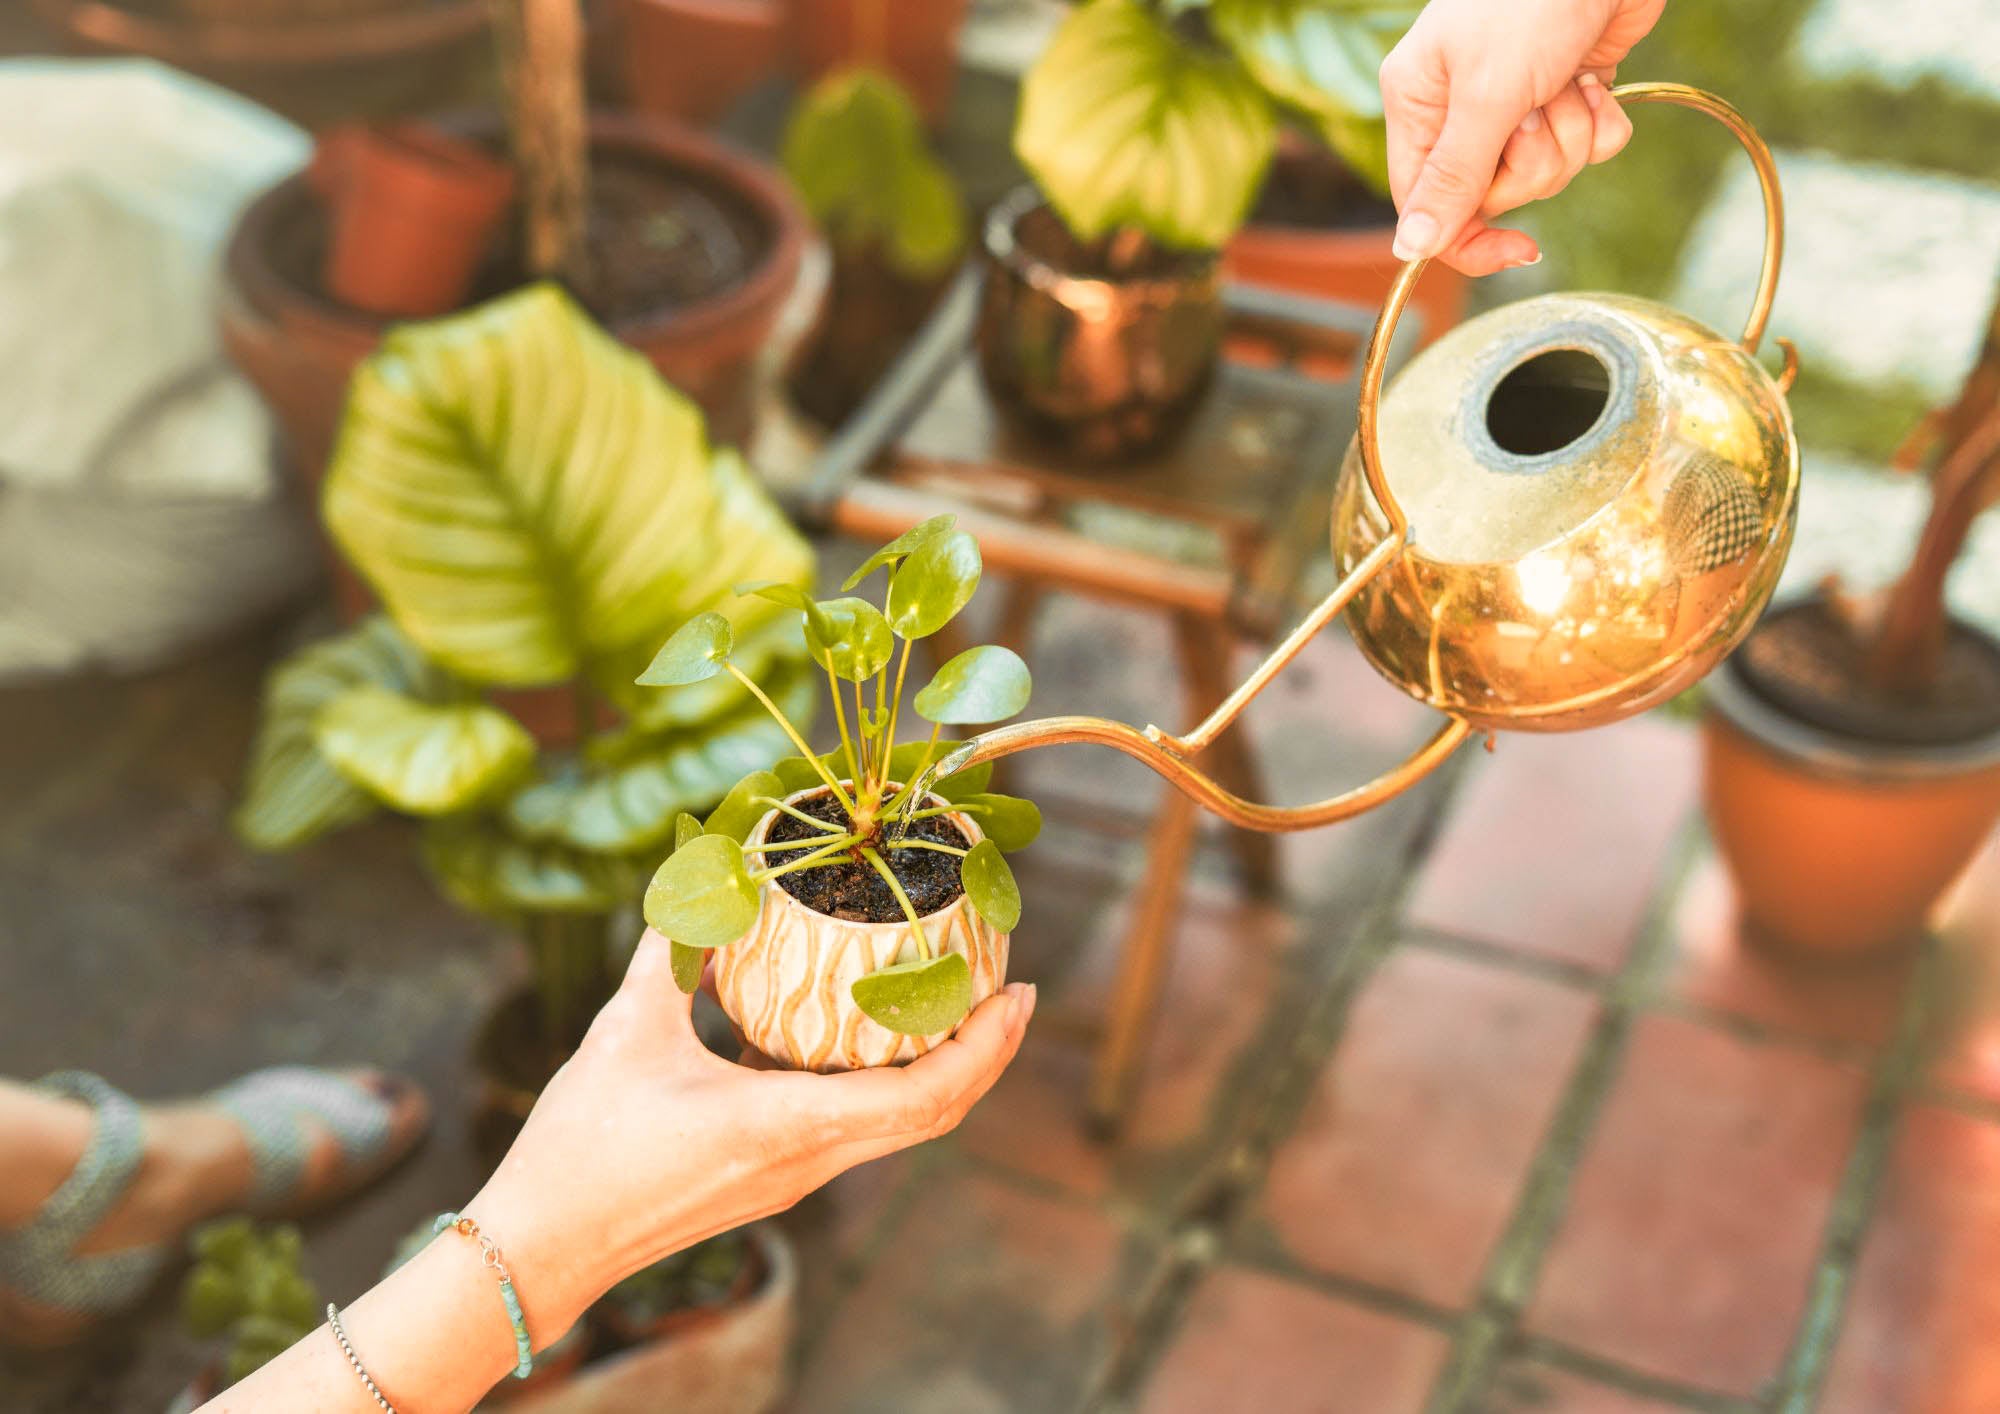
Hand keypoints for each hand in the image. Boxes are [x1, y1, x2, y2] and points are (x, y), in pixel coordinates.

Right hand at [464, 930, 1034, 1335]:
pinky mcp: (774, 1178)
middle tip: (1011, 991)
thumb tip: (705, 877)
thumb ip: (672, 948)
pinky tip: (864, 1032)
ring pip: (899, 1127)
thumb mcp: (626, 1028)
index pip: (924, 1097)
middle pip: (933, 1115)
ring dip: (942, 1071)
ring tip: (956, 1005)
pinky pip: (855, 1128)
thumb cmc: (581, 1146)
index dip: (984, 1047)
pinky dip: (885, 1082)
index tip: (1018, 996)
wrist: (542, 1247)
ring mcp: (795, 1176)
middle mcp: (808, 1160)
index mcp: (788, 1125)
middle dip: (984, 1053)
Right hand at [1379, 0, 1665, 274]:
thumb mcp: (1486, 95)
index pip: (1427, 205)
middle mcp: (1460, 110)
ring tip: (1568, 81)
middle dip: (1533, 162)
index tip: (1516, 248)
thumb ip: (1452, 177)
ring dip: (1571, 134)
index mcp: (1419, 105)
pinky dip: (1601, 120)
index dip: (1469, 238)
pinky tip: (1595, 77)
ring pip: (1546, 173)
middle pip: (1494, 194)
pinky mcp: (1567, 93)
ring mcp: (1516, 103)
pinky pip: (1588, 146)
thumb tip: (1408, 249)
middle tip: (1537, 111)